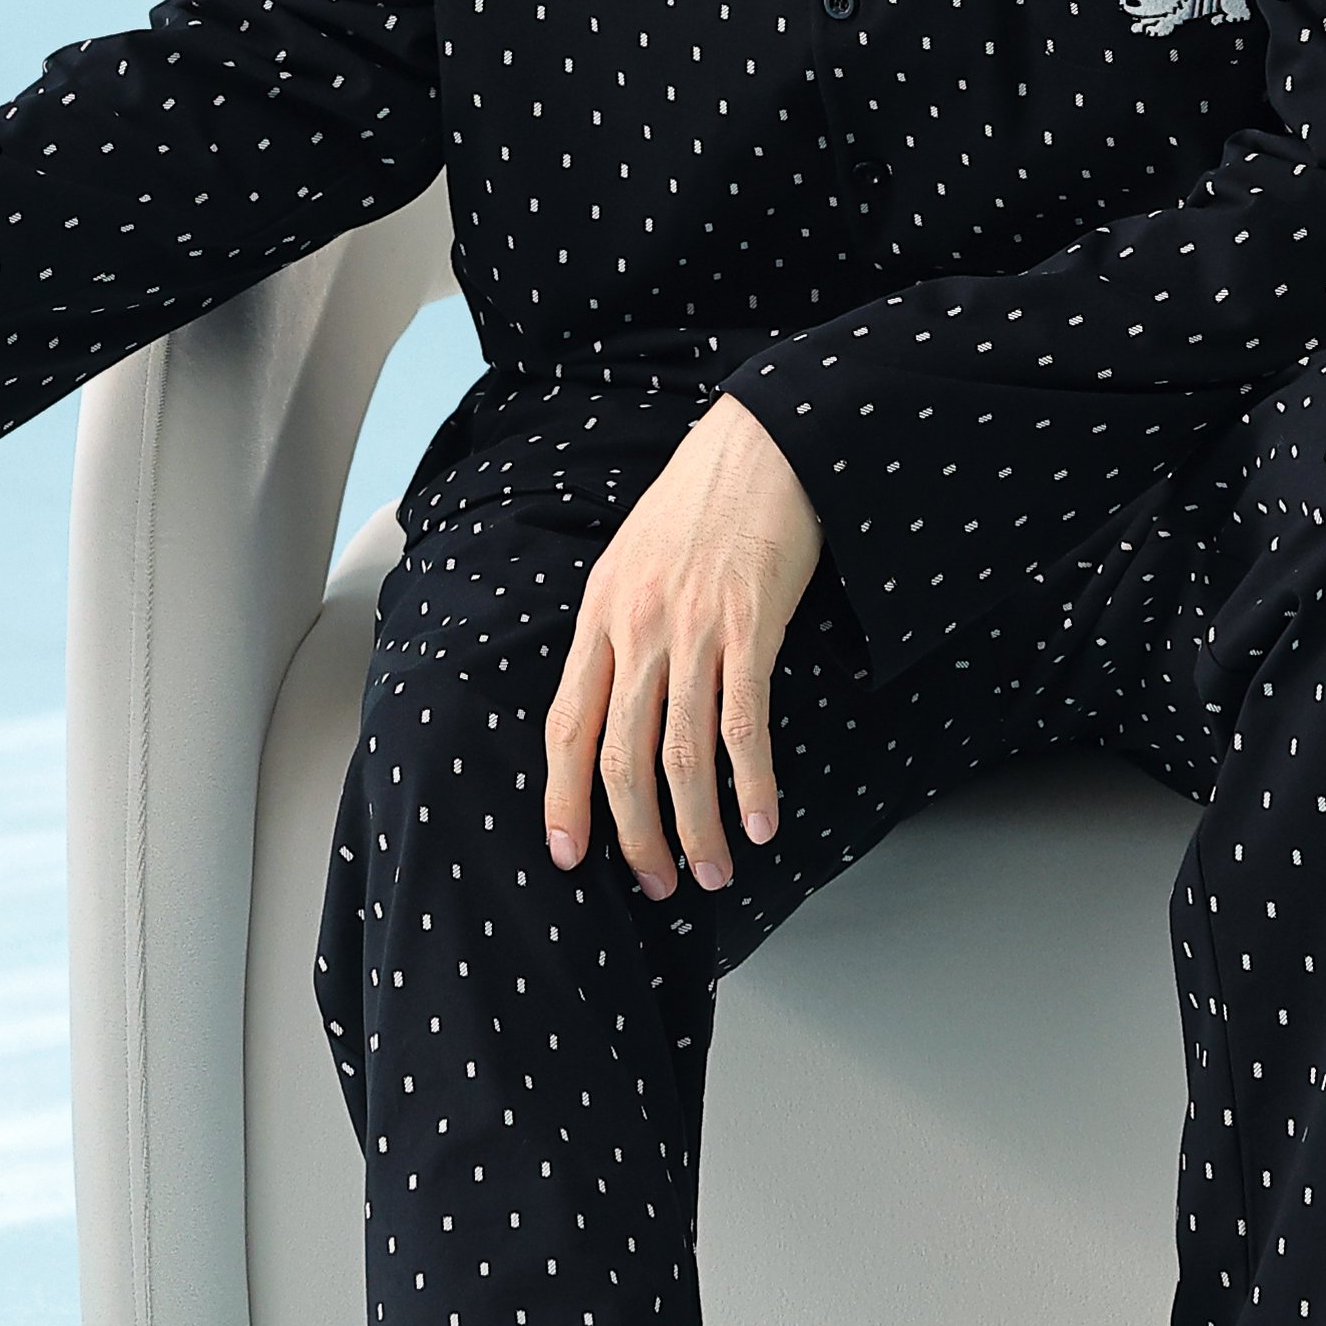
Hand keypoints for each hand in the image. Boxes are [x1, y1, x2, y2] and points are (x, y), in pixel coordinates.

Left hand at [542, 394, 821, 899]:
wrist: (761, 441)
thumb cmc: (701, 502)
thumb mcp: (633, 560)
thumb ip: (620, 628)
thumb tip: (618, 701)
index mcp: (598, 614)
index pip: (565, 725)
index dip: (563, 798)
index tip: (569, 855)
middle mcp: (634, 628)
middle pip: (619, 757)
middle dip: (634, 835)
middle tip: (657, 885)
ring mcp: (691, 629)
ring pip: (681, 755)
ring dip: (696, 828)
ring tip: (713, 874)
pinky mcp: (748, 626)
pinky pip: (743, 725)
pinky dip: (752, 783)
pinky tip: (762, 822)